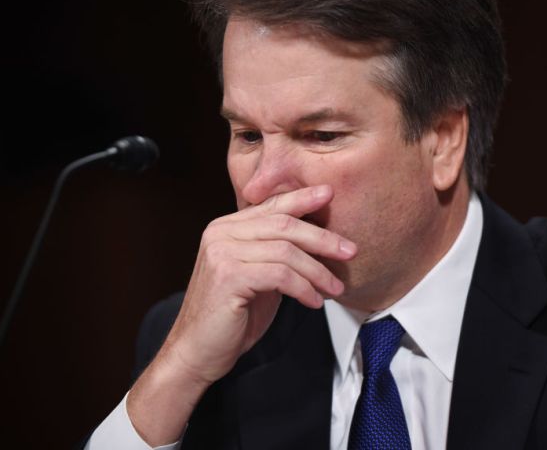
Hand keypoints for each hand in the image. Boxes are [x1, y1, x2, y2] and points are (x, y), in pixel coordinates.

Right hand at [163, 184, 354, 383]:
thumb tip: (317, 240)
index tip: (330, 194)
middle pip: (284, 224)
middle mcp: (220, 233)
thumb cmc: (230, 318)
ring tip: (336, 287)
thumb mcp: (258, 276)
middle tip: (350, 250)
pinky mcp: (229, 276)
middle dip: (322, 238)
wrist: (197, 352)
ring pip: (286, 251)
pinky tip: (315, 301)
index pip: (271, 206)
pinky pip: (280, 275)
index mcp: (226, 227)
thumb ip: (276, 253)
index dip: (302, 198)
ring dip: (318, 271)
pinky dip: (304, 288)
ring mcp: (222, 253)